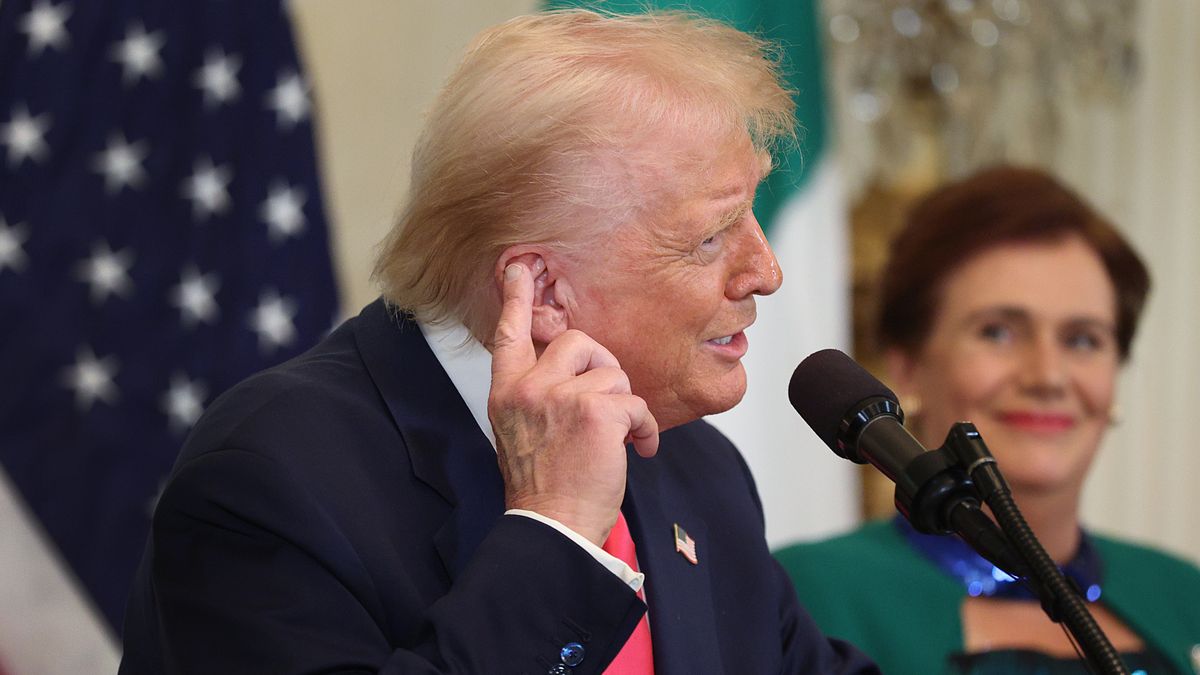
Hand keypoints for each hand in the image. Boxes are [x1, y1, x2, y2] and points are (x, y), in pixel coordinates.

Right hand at [488, 259, 658, 545]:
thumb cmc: (544, 485)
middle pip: (576, 340)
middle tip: (606, 402)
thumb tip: (573, 370)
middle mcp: (529, 388)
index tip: (519, 268)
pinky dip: (645, 429)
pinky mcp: (596, 411)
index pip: (509, 334)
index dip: (515, 298)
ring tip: (619, 439)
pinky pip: (635, 403)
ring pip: (613, 374)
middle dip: (602, 366)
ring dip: (625, 407)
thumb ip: (538, 394)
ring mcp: (561, 396)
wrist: (552, 527)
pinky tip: (638, 449)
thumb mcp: (521, 431)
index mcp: (507, 391)